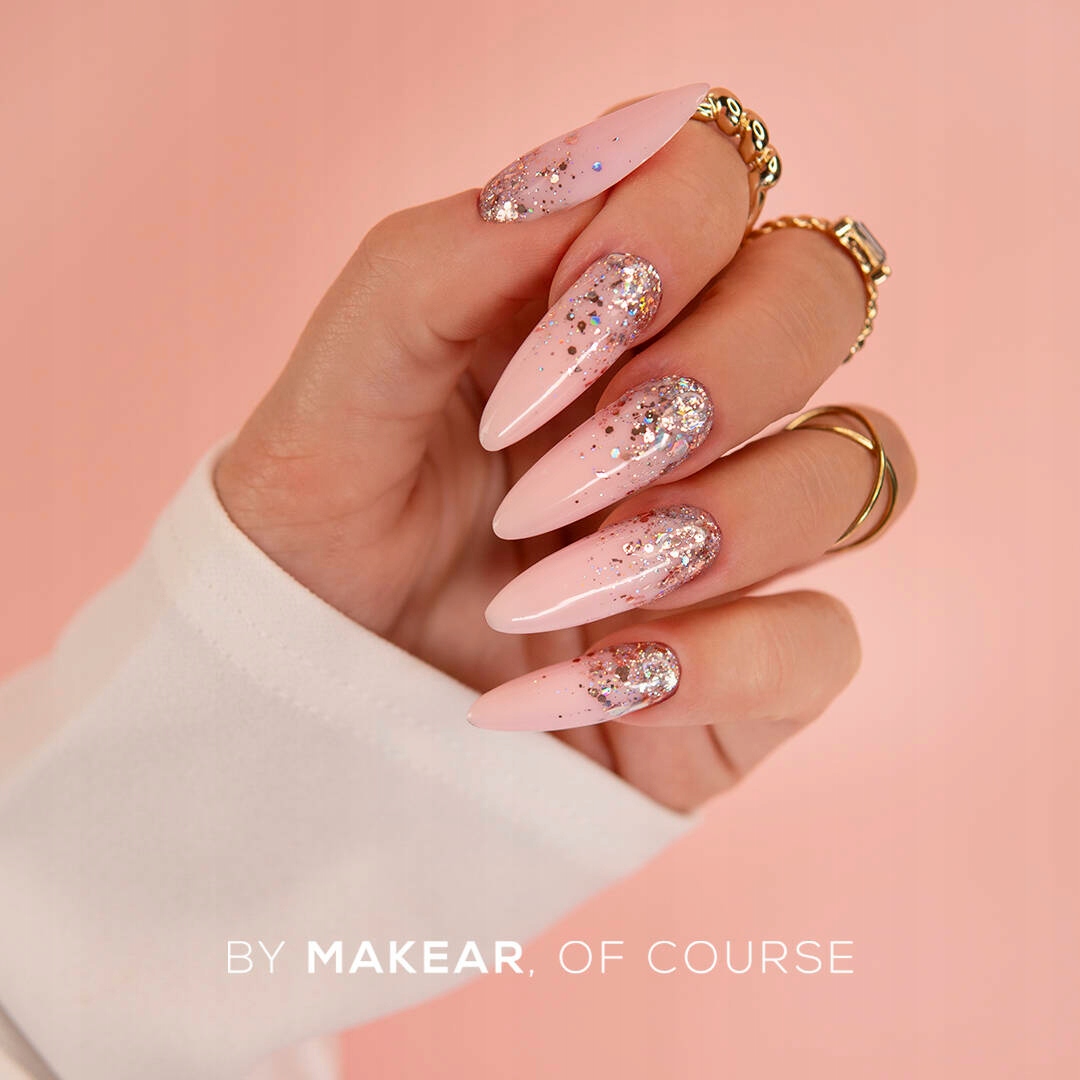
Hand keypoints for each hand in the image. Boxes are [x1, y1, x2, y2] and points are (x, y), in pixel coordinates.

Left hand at [215, 85, 914, 811]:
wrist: (321, 704)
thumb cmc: (324, 539)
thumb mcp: (340, 395)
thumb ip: (442, 260)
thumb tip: (606, 158)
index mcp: (597, 303)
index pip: (716, 177)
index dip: (662, 235)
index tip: (542, 349)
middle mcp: (691, 395)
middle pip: (822, 297)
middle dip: (703, 380)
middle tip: (547, 483)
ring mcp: (740, 530)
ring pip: (857, 464)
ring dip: (707, 527)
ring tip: (539, 597)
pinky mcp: (759, 661)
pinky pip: (826, 640)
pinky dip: (710, 666)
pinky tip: (583, 686)